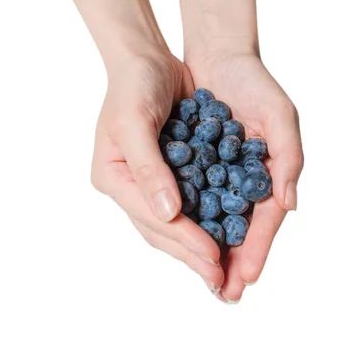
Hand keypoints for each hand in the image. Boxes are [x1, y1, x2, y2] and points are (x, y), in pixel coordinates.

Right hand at [90, 53, 224, 292]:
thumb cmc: (134, 84)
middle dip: (193, 254)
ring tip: (225, 271)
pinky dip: (207, 221)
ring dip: (200, 246)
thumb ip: (149, 168)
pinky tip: (226, 236)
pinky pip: (189, 205)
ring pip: (175, 225)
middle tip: (222, 281)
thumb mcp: (134, 121)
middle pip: (162, 230)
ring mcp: (148, 182)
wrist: (148, 59)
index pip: (152, 218)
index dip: (184, 238)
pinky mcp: (169, 174)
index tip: (214, 257)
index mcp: (112, 177)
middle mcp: (129, 186)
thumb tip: (168, 214)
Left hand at [187, 52, 303, 302]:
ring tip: (203, 276)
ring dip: (210, 247)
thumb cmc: (255, 82)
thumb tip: (290, 206)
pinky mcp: (197, 165)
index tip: (246, 278)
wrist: (219, 54)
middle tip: (224, 292)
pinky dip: (189, 219)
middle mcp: (246, 180)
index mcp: (270, 174)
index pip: (265, 221)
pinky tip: (179, 237)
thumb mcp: (280, 115)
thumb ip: (288, 158)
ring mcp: (221, 175)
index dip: (257, 249)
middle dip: (232, 260)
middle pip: (240, 228)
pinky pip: (193, 198)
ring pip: (216, 220)